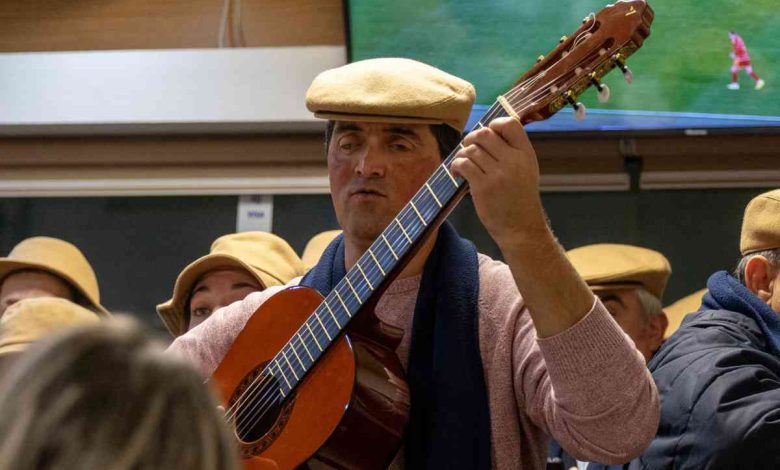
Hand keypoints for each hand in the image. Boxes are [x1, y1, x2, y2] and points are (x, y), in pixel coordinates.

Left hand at [450, 117, 545, 247]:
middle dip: (472, 138)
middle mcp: (513, 161)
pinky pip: (463, 164)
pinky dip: (456, 164)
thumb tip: (488, 132)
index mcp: (526, 154)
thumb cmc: (521, 199)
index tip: (488, 134)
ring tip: (463, 163)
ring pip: (471, 149)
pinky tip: (458, 172)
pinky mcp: (483, 187)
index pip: (510, 124)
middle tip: (468, 147)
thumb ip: (513, 151)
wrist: (521, 228)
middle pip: (485, 133)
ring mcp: (497, 174)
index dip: (494, 124)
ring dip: (462, 153)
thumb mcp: (527, 170)